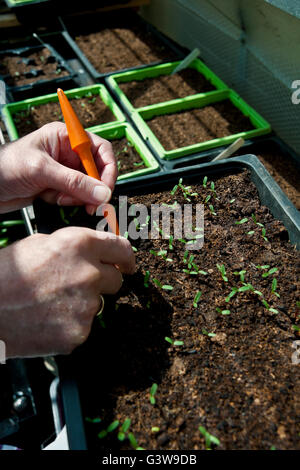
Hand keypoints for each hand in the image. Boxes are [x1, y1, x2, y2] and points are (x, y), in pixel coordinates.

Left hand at [0, 122, 116, 213]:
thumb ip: (74, 182)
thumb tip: (102, 193)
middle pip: (97, 172)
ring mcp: (63, 171)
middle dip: (93, 189)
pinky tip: (50, 199)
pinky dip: (66, 203)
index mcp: (66, 137)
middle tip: (89, 204)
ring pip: (87, 188)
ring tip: (59, 199)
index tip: (105, 190)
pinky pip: (74, 198)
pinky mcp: (57, 187)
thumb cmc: (4, 166)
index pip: (101, 150)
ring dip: (77, 198)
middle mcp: (67, 153)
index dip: (108, 170)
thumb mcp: (41, 170)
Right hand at [0, 227, 134, 357]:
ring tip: (51, 303)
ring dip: (82, 303)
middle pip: (115, 280)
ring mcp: (86, 306)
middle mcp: (89, 274)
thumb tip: (94, 253)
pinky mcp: (79, 333)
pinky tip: (49, 319)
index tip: (127, 265)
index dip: (126, 258)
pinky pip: (84, 326)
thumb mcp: (40, 244)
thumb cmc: (6, 275)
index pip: (122, 249)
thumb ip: (74, 246)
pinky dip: (71, 324)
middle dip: (101, 282)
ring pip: (98, 304)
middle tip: (77, 286)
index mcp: (80, 245)